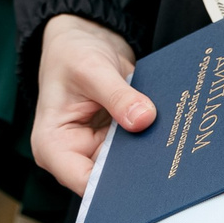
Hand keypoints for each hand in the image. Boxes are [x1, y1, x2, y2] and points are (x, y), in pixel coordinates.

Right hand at [32, 15, 153, 195]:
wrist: (83, 37)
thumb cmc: (71, 53)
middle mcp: (74, 152)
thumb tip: (143, 119)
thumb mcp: (91, 69)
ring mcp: (96, 147)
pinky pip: (137, 146)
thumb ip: (117, 96)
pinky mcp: (115, 139)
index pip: (84, 182)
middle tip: (165, 155)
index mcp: (53, 146)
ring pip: (128, 164)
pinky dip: (150, 138)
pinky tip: (167, 130)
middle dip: (136, 167)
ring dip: (147, 152)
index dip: (113, 185)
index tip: (142, 174)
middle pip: (109, 177)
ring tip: (169, 139)